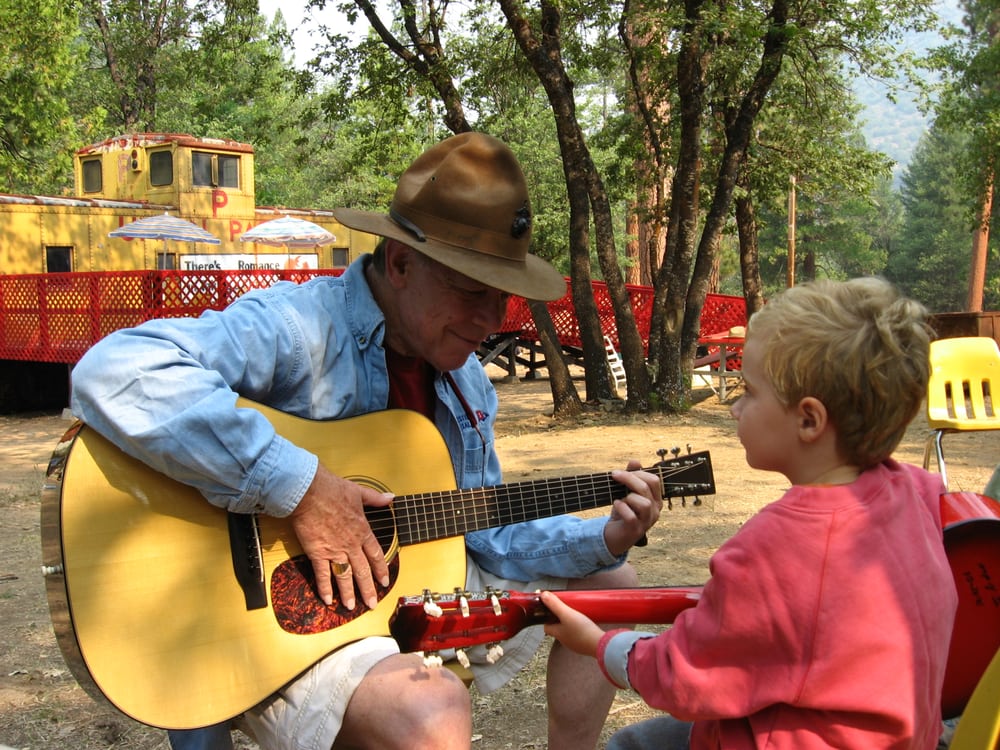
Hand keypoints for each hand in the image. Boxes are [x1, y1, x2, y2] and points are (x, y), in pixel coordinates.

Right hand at [288, 464, 392, 609]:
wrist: (308, 491)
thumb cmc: (331, 489)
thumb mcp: (358, 491)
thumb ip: (375, 498)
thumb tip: (390, 498)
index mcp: (362, 530)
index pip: (375, 555)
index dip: (381, 569)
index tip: (385, 581)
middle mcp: (350, 544)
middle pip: (363, 571)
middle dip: (368, 589)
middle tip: (372, 604)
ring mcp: (334, 550)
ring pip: (345, 577)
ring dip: (349, 593)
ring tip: (352, 607)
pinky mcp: (317, 553)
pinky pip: (322, 575)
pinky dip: (325, 588)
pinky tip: (328, 600)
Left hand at [541, 591, 603, 656]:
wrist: (601, 645)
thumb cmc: (582, 630)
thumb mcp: (567, 614)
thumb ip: (555, 604)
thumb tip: (543, 595)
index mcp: (557, 633)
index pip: (546, 625)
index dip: (547, 616)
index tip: (552, 608)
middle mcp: (564, 640)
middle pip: (558, 627)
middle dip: (560, 617)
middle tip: (567, 608)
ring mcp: (575, 643)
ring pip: (569, 630)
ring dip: (571, 621)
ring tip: (577, 612)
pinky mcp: (585, 643)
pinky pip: (579, 633)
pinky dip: (580, 627)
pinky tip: (586, 622)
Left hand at [603, 459, 662, 555]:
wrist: (613, 535)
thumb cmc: (622, 511)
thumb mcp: (625, 492)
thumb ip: (631, 476)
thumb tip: (635, 461)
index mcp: (655, 499)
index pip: (654, 480)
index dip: (637, 473)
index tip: (619, 472)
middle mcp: (655, 510)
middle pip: (647, 488)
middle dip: (628, 478)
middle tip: (614, 476)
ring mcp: (647, 522)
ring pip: (643, 503)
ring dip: (628, 497)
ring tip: (620, 499)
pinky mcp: (636, 531)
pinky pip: (631, 516)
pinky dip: (622, 508)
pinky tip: (616, 505)